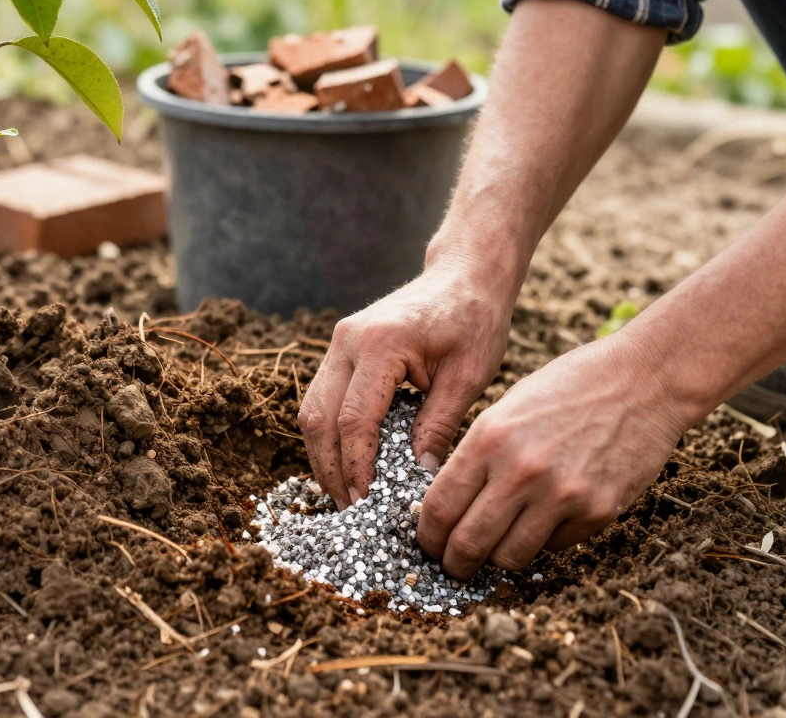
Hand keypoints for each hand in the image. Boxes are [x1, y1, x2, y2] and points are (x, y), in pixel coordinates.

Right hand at [299, 257, 512, 507]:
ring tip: (345, 494)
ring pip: (311, 410)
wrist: (464, 274)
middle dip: (331, 469)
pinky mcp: (340, 348)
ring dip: (323, 456)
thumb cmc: (474, 319)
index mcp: (381, 343)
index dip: (357, 466)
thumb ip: (440, 425)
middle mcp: (348, 340)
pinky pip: (322, 399)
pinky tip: (347, 463)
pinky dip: (329, 435)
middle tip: (350, 509)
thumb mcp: (468, 376)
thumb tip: (419, 476)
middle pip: (319, 418)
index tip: (367, 502)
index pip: (354, 419)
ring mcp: (338, 342)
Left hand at [416, 335, 690, 577]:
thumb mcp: (506, 409)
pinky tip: (546, 519)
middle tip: (454, 565)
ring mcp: (562, 494)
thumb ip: (475, 456)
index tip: (429, 544)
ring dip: (497, 559)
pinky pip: (554, 547)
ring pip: (509, 558)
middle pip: (468, 544)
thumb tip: (447, 507)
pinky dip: (543, 541)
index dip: (427, 536)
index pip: (439, 508)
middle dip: (454, 563)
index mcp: (489, 439)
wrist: (641, 380)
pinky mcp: (598, 511)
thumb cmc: (568, 388)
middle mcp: (521, 470)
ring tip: (497, 548)